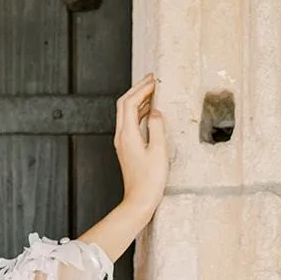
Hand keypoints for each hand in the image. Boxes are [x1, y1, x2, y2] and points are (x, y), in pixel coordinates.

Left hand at [113, 73, 167, 219]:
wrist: (139, 200)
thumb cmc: (150, 180)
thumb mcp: (159, 151)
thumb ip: (157, 127)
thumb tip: (156, 112)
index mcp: (127, 135)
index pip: (131, 103)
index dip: (143, 88)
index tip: (155, 80)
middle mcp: (121, 136)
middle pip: (124, 104)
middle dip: (137, 89)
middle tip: (151, 79)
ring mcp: (123, 142)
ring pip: (126, 113)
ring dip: (138, 99)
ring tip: (153, 90)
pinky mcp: (127, 148)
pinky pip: (131, 123)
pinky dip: (140, 111)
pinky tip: (151, 111)